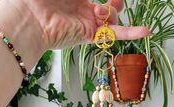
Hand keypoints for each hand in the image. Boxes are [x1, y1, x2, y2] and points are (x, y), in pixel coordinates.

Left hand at [16, 0, 148, 49]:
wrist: (29, 18)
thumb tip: (100, 1)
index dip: (110, 0)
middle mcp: (83, 11)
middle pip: (107, 9)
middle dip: (114, 4)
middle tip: (114, 2)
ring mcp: (87, 24)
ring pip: (112, 21)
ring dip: (113, 12)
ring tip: (103, 10)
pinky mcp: (89, 36)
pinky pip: (112, 35)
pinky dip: (130, 33)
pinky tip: (144, 31)